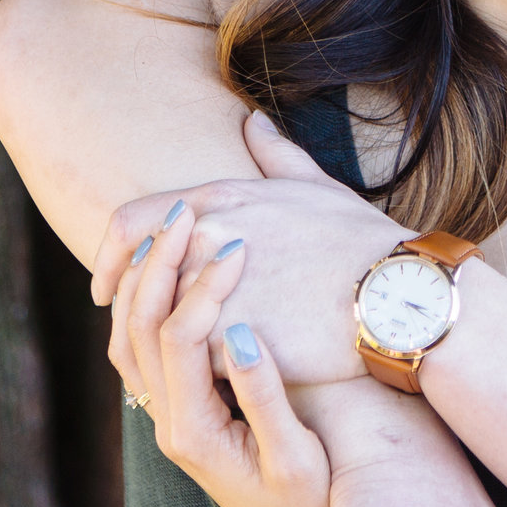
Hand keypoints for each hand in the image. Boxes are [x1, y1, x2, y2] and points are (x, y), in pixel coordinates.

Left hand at [93, 113, 409, 385]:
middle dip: (126, 304)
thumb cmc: (363, 244)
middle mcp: (207, 235)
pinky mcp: (230, 338)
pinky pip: (189, 363)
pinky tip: (198, 387)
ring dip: (154, 344)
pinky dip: (189, 375)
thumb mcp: (316, 185)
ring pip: (155, 322)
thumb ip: (275, 154)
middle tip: (126, 329)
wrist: (399, 296)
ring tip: (163, 363)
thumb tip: (251, 119)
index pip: (132, 221)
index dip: (109, 255)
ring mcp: (215, 287)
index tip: (107, 284)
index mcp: (220, 198)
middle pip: (136, 277)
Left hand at [110, 201, 329, 506]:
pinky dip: (146, 301)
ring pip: (129, 335)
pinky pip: (141, 347)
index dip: (204, 288)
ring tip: (171, 227)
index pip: (181, 340)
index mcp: (195, 433)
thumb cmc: (312, 500)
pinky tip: (171, 268)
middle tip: (187, 211)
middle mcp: (168, 424)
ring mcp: (165, 418)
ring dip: (145, 278)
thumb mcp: (298, 456)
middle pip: (138, 328)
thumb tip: (239, 334)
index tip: (238, 246)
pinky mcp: (176, 410)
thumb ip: (265, 395)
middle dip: (159, 265)